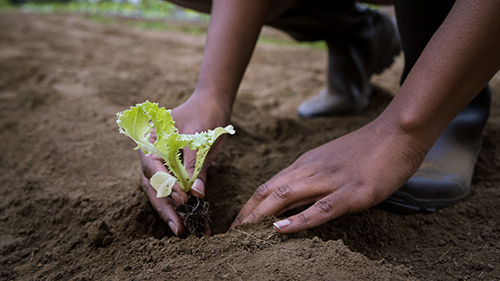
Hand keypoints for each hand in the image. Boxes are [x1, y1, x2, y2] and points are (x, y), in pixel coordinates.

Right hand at [140, 96, 229, 235]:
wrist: (212, 104)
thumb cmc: (205, 115)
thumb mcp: (202, 139)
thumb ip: (196, 166)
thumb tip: (196, 194)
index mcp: (149, 138)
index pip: (152, 165)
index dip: (165, 184)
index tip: (182, 197)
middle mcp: (150, 153)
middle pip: (152, 184)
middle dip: (164, 207)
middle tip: (178, 227)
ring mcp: (160, 163)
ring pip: (160, 191)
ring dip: (171, 210)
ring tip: (182, 229)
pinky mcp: (172, 171)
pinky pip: (173, 189)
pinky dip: (180, 205)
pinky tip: (190, 220)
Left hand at [231, 119, 425, 232]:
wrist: (398, 132)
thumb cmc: (367, 149)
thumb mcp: (332, 160)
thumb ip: (313, 176)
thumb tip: (297, 196)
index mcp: (306, 164)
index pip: (269, 185)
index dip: (249, 205)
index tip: (237, 223)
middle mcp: (311, 170)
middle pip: (269, 191)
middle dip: (247, 214)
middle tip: (230, 234)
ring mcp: (331, 180)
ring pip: (286, 197)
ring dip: (261, 217)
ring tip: (243, 235)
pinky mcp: (353, 192)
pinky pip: (321, 207)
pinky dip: (299, 220)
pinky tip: (281, 229)